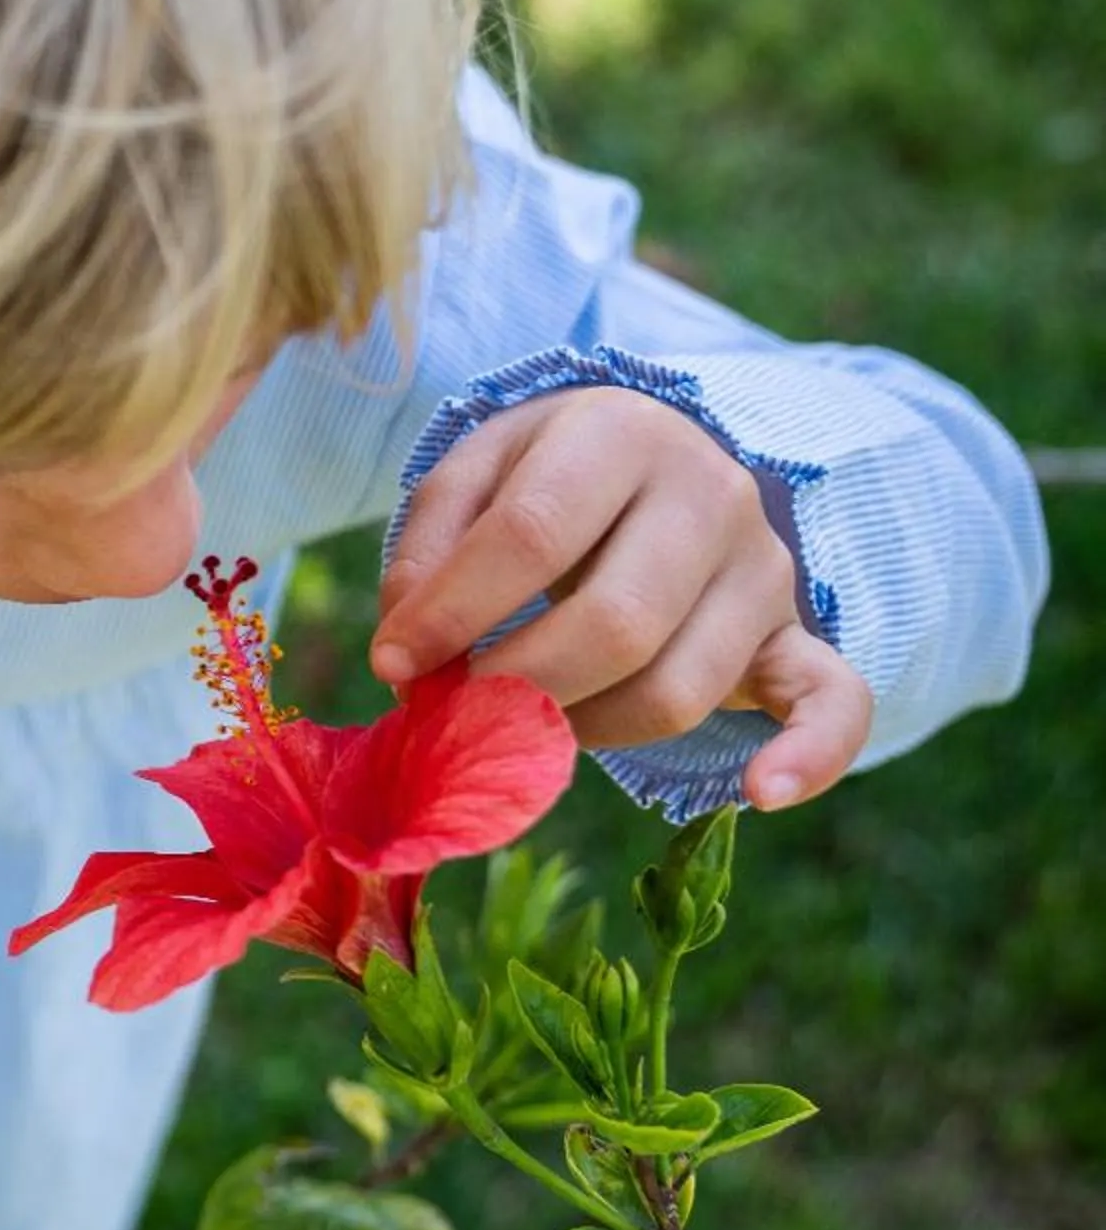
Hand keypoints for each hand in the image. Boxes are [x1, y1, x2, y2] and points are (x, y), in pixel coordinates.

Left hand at [372, 387, 871, 809]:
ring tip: (525, 725)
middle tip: (458, 709)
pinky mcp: (792, 634)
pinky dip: (810, 755)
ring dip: (583, 730)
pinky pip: (833, 700)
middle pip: (614, 623)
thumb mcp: (473, 476)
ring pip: (678, 688)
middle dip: (516, 685)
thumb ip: (428, 550)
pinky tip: (761, 795)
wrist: (653, 459)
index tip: (395, 664)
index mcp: (619, 434)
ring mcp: (762, 569)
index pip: (532, 534)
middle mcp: (711, 494)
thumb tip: (405, 651)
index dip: (452, 613)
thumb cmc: (543, 480)